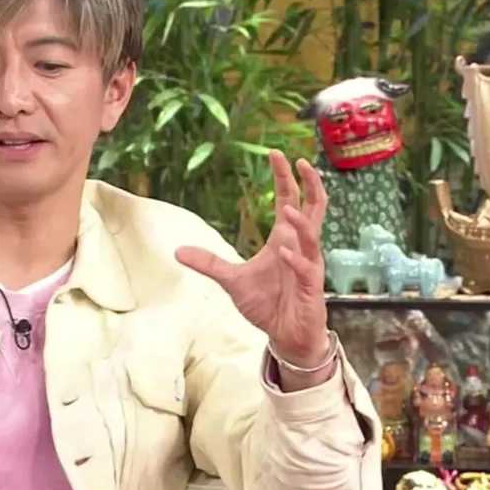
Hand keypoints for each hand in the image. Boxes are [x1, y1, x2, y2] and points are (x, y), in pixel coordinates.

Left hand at [175, 149, 329, 367]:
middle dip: (308, 184)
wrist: (286, 335)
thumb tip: (177, 251)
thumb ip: (209, 263)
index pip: (289, 200)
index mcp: (283, 239)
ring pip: (312, 235)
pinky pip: (305, 268)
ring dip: (300, 221)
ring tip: (286, 209)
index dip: (286, 177)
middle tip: (300, 161)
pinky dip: (295, 259)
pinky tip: (282, 251)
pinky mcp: (311, 287)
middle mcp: (300, 247)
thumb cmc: (267, 304)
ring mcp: (308, 265)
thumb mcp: (232, 280)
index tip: (276, 153)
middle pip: (312, 207)